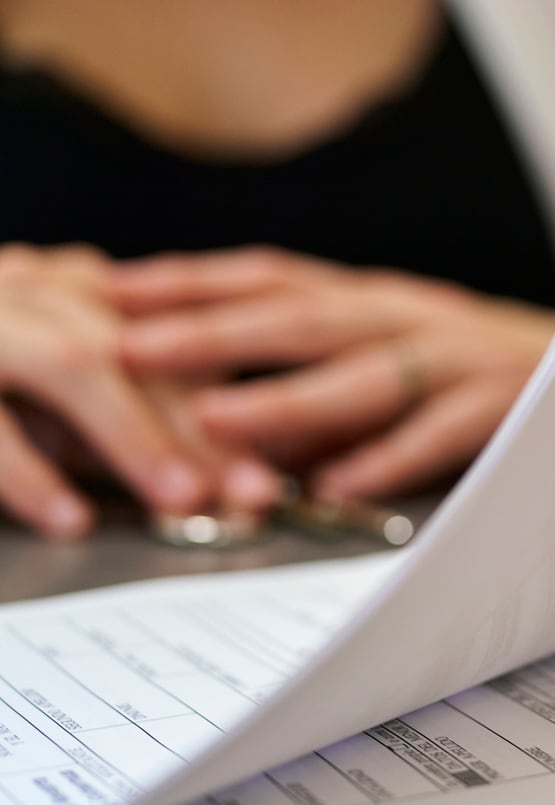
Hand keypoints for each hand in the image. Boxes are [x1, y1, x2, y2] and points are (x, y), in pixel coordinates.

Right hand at [0, 244, 273, 536]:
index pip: (172, 346)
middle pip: (136, 351)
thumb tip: (215, 473)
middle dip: (201, 426)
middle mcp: (30, 286)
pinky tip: (68, 518)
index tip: (277, 473)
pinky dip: (28, 471)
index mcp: (73, 287)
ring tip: (183, 501)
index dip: (230, 408)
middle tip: (250, 496)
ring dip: (134, 436)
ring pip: (71, 362)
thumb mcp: (55, 386)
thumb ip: (123, 414)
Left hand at [111, 249, 554, 500]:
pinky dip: (390, 459)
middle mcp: (420, 318)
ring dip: (286, 397)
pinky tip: (339, 488)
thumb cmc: (505, 385)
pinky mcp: (517, 409)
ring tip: (214, 420)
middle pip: (303, 315)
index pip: (275, 278)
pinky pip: (446, 434)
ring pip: (367, 373)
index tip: (108, 291)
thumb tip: (226, 427)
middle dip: (211, 331)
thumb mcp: (406, 374)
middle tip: (126, 346)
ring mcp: (470, 360)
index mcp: (387, 302)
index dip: (192, 283)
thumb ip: (323, 398)